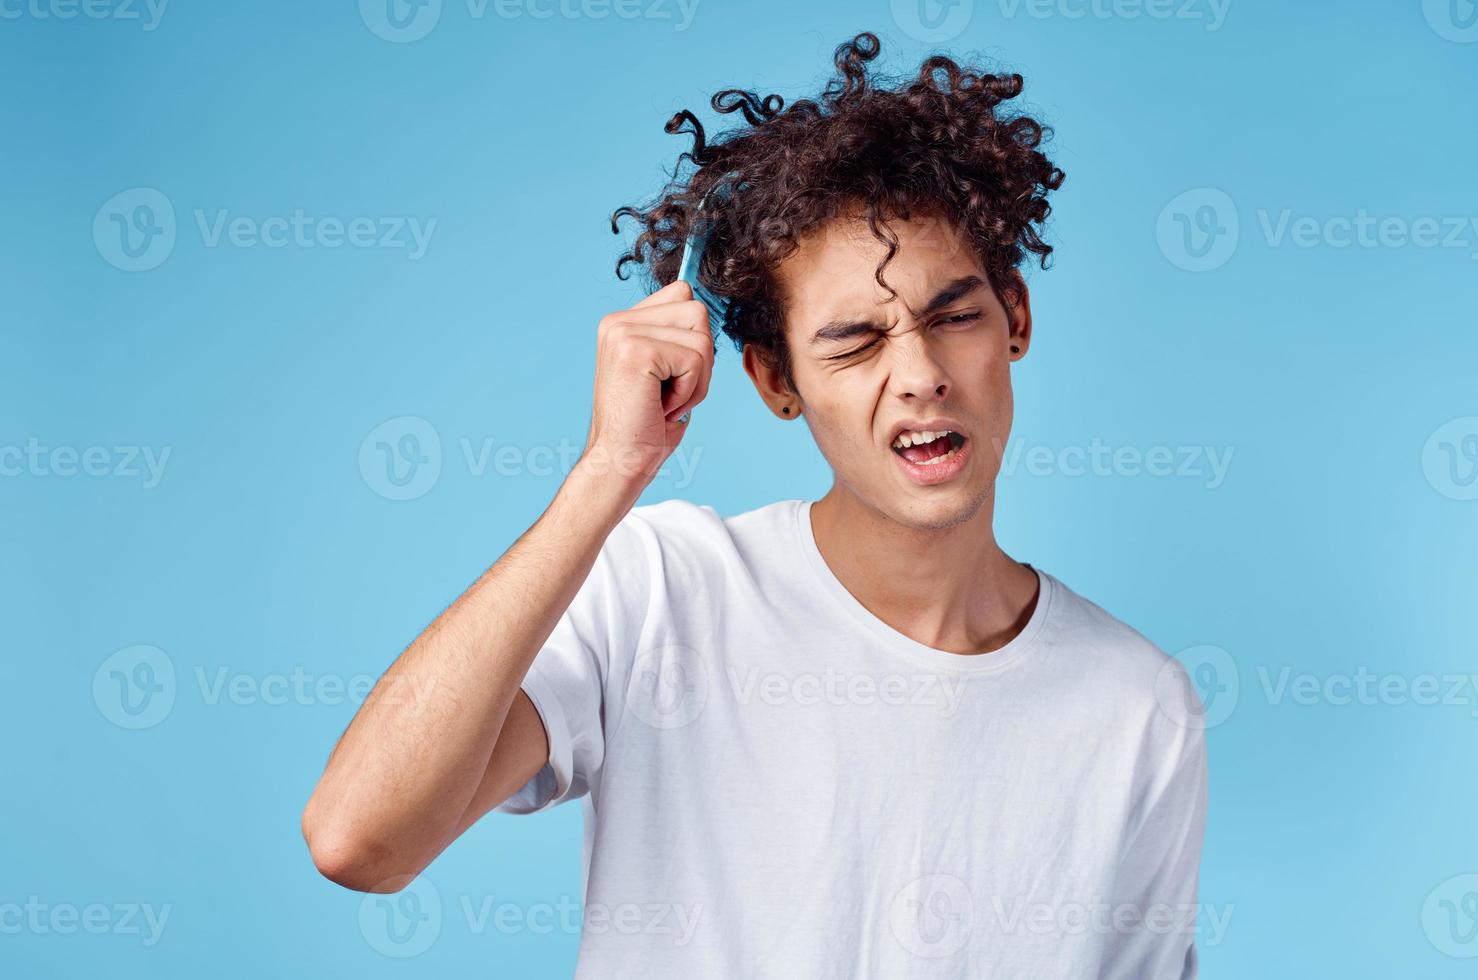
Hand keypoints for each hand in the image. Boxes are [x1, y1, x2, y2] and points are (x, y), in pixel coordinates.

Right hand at [576, 280, 713, 500]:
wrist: (621, 461)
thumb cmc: (646, 425)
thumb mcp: (666, 372)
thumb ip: (678, 336)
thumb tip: (703, 311)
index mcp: (622, 322)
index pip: (682, 294)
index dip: (693, 338)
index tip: (670, 374)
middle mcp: (617, 321)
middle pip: (698, 312)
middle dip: (701, 361)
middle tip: (670, 393)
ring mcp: (624, 333)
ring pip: (702, 338)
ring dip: (697, 379)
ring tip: (666, 401)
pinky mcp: (636, 351)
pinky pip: (696, 360)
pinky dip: (690, 391)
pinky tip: (662, 407)